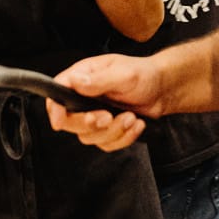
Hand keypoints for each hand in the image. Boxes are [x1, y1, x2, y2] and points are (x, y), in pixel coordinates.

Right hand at [43, 53, 164, 150]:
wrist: (163, 90)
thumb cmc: (143, 74)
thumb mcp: (123, 74)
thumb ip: (99, 79)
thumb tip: (75, 81)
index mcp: (83, 77)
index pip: (58, 93)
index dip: (55, 109)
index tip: (60, 121)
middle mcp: (83, 97)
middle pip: (69, 121)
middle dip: (90, 124)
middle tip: (108, 117)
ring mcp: (94, 115)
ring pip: (89, 137)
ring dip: (113, 131)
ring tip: (131, 117)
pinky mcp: (106, 130)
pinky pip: (107, 144)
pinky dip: (124, 138)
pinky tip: (136, 124)